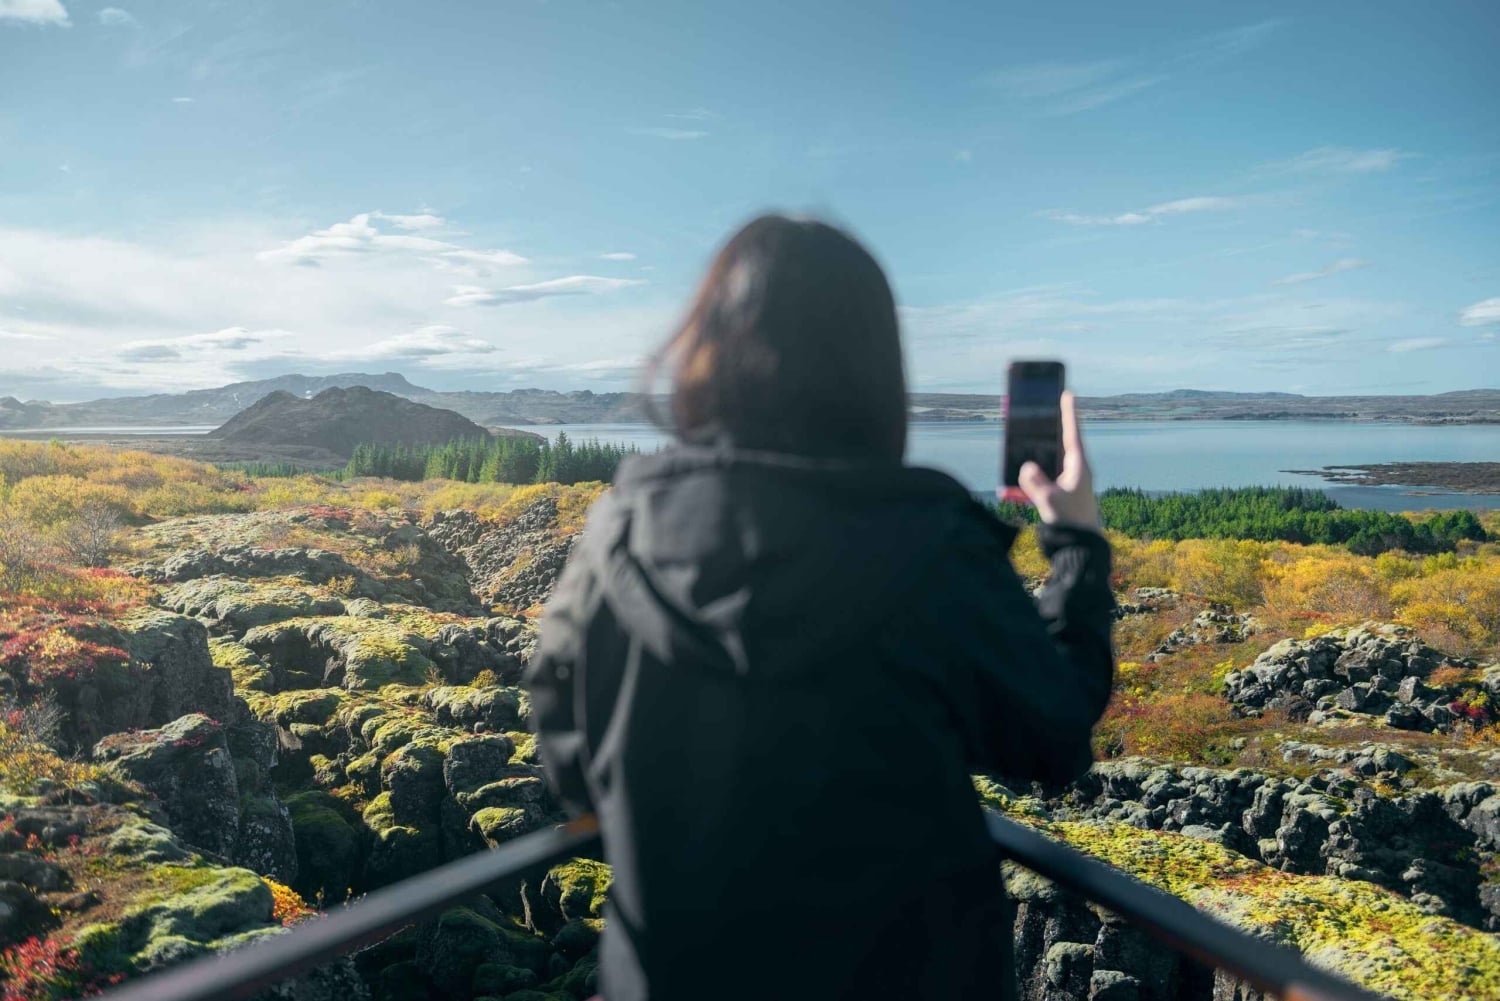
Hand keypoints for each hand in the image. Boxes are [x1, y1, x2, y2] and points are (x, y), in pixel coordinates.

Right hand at [1002, 391, 1101, 530]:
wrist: (1081, 548)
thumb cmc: (1072, 523)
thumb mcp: (1050, 501)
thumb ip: (1035, 483)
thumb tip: (1025, 467)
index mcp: (1078, 466)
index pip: (1071, 433)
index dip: (1068, 413)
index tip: (1067, 393)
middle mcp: (1073, 471)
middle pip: (1053, 445)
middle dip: (1039, 435)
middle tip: (1028, 419)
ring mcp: (1065, 483)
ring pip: (1043, 466)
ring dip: (1026, 464)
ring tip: (1010, 457)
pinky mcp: (1058, 496)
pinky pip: (1038, 485)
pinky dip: (1023, 487)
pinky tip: (1005, 491)